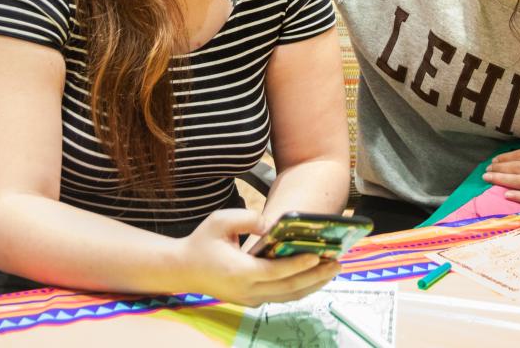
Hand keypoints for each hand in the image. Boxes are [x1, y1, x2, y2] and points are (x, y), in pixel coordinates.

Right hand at [180, 209, 339, 306]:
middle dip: (315, 276)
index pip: (274, 271)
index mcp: (239, 271)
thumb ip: (247, 218)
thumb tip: (271, 224)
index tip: (318, 256)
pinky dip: (301, 288)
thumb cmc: (201, 242)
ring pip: (288, 296)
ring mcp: (250, 299)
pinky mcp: (252, 301)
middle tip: (337, 262)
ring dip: (313, 284)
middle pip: (288, 287)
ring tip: (333, 269)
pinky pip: (282, 297)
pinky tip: (315, 276)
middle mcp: (247, 290)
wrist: (182, 270)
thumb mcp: (219, 221)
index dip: (298, 265)